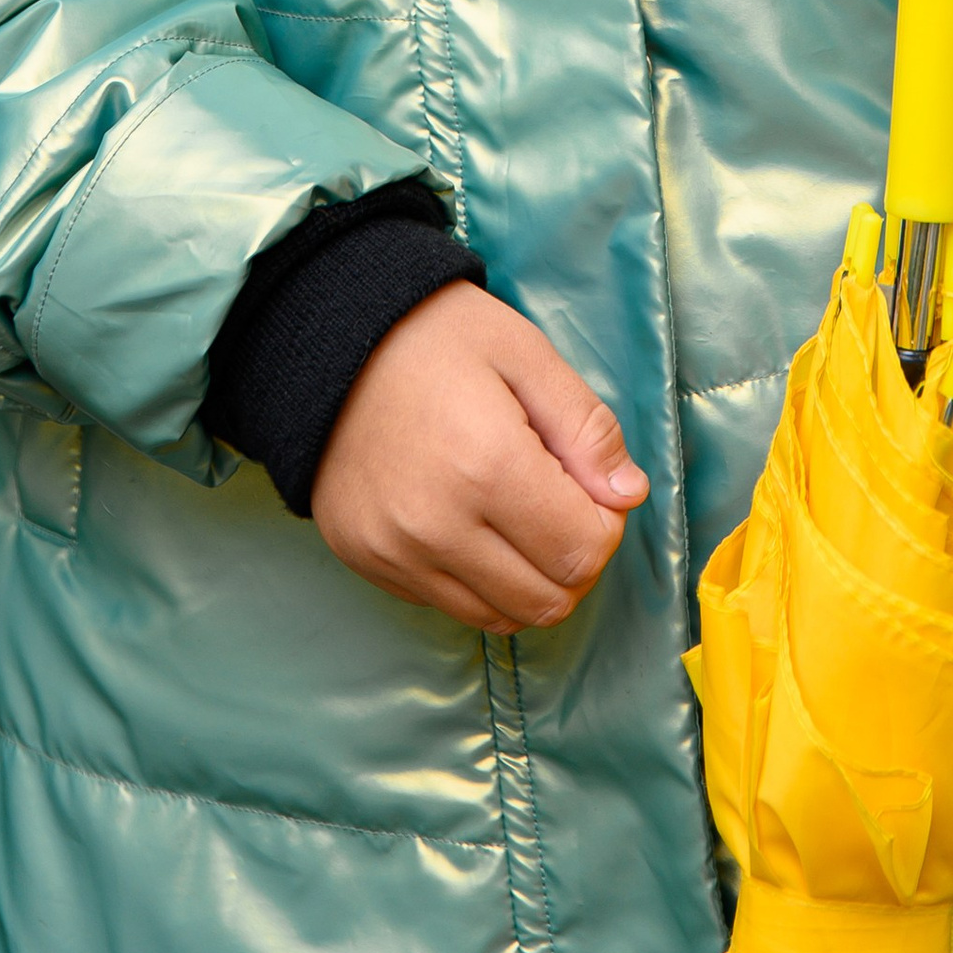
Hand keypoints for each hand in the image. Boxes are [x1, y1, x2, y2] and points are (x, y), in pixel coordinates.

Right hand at [310, 282, 648, 632]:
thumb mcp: (525, 353)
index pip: (583, 551)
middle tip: (557, 500)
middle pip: (549, 599)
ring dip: (528, 578)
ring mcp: (395, 553)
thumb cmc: (434, 335)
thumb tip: (627, 495)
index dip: (605, 523)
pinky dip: (478, 580)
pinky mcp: (368, 563)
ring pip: (502, 617)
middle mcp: (437, 526)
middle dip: (573, 557)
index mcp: (486, 466)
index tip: (587, 483)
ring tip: (514, 513)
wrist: (325, 338)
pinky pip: (449, 606)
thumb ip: (586, 427)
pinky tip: (468, 521)